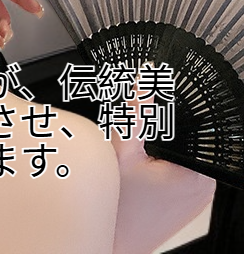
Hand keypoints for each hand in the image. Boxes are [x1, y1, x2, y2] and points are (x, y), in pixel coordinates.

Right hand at [110, 86, 215, 253]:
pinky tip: (139, 173)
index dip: (167, 112)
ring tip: (135, 160)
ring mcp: (197, 197)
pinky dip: (158, 165)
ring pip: (177, 154)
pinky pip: (175, 171)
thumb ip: (135, 114)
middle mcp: (204, 186)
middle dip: (158, 132)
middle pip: (182, 139)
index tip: (147, 116)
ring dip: (157, 148)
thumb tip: (144, 79)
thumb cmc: (119, 210)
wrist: (112, 245)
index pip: (190, 124)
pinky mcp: (186, 203)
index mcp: (196, 172)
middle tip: (134, 145)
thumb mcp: (123, 151)